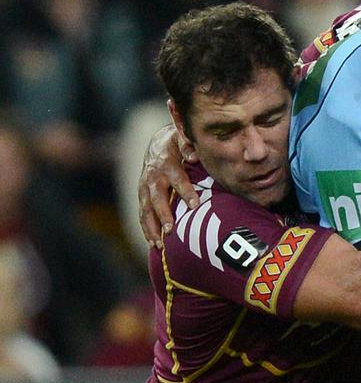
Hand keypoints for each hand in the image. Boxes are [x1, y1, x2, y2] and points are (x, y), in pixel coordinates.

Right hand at [138, 124, 197, 247]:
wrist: (158, 144)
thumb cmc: (177, 143)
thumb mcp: (182, 137)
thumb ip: (188, 145)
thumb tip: (194, 155)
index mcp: (166, 162)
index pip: (177, 178)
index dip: (185, 191)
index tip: (195, 205)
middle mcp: (153, 176)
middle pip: (157, 197)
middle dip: (164, 214)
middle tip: (171, 230)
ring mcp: (145, 188)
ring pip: (146, 209)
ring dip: (152, 227)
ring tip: (159, 244)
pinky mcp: (142, 196)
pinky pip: (142, 214)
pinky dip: (147, 229)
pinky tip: (154, 244)